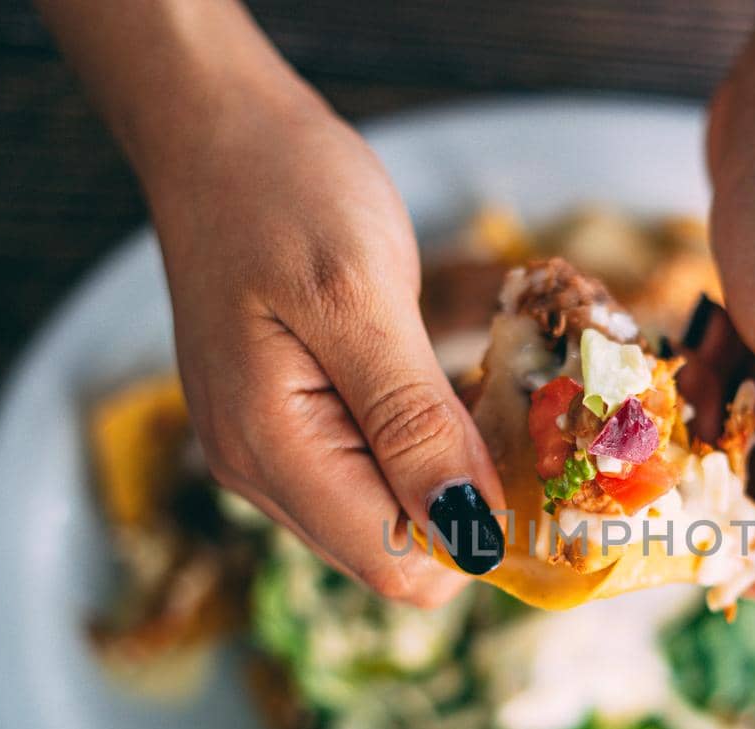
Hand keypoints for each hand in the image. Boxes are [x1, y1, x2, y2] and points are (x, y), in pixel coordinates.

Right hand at [151, 90, 505, 605]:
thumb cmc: (284, 194)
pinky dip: (424, 445)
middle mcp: (262, 473)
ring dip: (450, 472)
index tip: (535, 468)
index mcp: (272, 451)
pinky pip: (374, 474)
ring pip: (389, 518)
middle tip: (518, 416)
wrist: (218, 134)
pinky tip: (444, 388)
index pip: (396, 568)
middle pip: (395, 554)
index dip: (477, 536)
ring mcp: (270, 454)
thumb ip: (414, 422)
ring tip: (479, 390)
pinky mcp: (290, 428)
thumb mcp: (361, 298)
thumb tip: (471, 530)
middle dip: (469, 503)